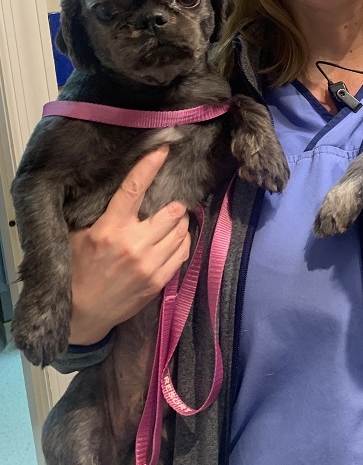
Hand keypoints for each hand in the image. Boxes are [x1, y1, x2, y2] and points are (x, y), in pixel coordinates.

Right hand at [69, 146, 190, 344]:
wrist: (82, 314)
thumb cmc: (77, 271)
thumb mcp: (77, 236)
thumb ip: (98, 214)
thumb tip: (114, 187)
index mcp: (110, 229)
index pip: (135, 188)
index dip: (150, 165)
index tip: (164, 149)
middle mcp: (134, 244)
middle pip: (171, 211)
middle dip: (174, 203)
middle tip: (170, 202)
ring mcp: (149, 264)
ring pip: (181, 231)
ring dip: (180, 222)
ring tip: (173, 220)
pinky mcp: (158, 281)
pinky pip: (183, 253)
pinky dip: (182, 242)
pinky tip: (175, 240)